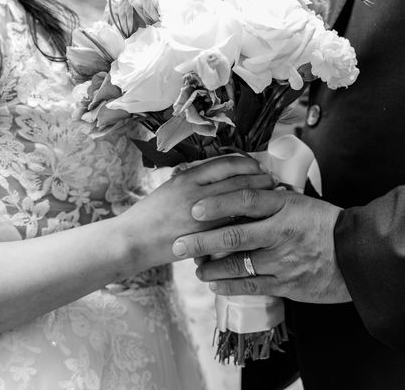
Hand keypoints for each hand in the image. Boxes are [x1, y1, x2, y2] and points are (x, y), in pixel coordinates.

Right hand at [117, 156, 276, 269]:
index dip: (248, 164)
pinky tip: (257, 222)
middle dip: (260, 181)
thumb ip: (194, 179)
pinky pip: (232, 227)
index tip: (258, 167)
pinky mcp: (203, 237)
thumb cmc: (150, 214)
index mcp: (188, 177)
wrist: (132, 241)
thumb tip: (220, 173)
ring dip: (259, 201)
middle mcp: (196, 193)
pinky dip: (247, 222)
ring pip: (240, 204)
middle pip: (239, 182)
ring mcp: (201, 217)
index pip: (227, 164)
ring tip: (270, 199)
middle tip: (272, 182)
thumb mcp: (170, 187)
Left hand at [172, 190, 351, 303]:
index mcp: (285, 206)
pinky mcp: (286, 283)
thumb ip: (272, 200)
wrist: (357, 255)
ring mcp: (282, 260)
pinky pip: (250, 285)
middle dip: (200, 239)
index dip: (216, 203)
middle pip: (233, 234)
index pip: (244, 199)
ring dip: (211, 266)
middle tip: (178, 243)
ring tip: (195, 268)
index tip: (194, 207)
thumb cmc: (326, 225)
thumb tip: (241, 191)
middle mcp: (281, 232)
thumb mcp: (301, 202)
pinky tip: (215, 283)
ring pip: (237, 264)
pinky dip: (229, 285)